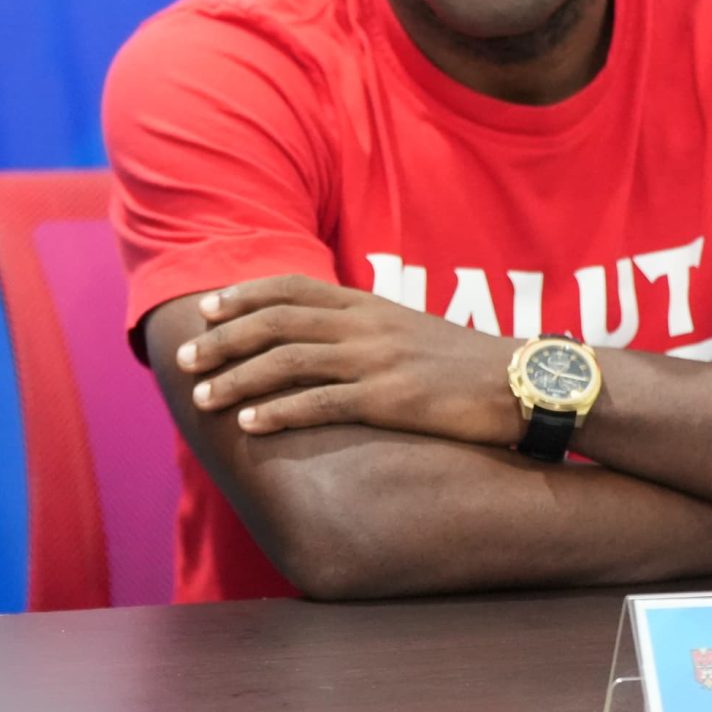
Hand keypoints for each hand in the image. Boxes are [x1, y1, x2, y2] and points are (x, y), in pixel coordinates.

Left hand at [173, 275, 521, 445]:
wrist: (526, 384)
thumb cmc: (466, 365)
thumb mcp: (410, 331)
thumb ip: (366, 329)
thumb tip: (322, 338)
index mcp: (369, 305)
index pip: (293, 288)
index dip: (245, 296)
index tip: (208, 308)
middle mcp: (365, 325)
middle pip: (277, 321)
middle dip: (224, 339)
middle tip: (185, 359)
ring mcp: (377, 360)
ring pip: (288, 361)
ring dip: (237, 379)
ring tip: (201, 398)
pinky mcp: (391, 398)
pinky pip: (321, 403)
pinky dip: (278, 411)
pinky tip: (249, 423)